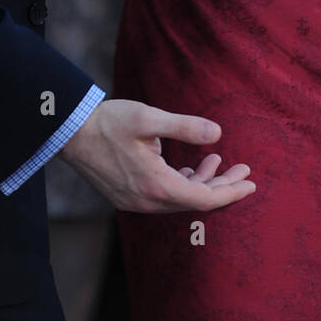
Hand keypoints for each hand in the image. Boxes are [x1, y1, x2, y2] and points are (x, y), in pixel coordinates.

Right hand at [58, 99, 255, 212]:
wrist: (69, 132)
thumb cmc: (109, 121)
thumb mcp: (149, 119)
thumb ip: (185, 127)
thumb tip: (218, 134)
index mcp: (156, 186)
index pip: (204, 199)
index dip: (231, 192)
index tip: (252, 183)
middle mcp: (147, 201)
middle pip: (195, 201)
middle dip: (222, 187)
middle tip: (244, 171)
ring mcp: (135, 201)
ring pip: (179, 199)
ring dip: (201, 182)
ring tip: (218, 161)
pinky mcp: (127, 196)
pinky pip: (164, 196)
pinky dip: (182, 183)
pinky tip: (189, 167)